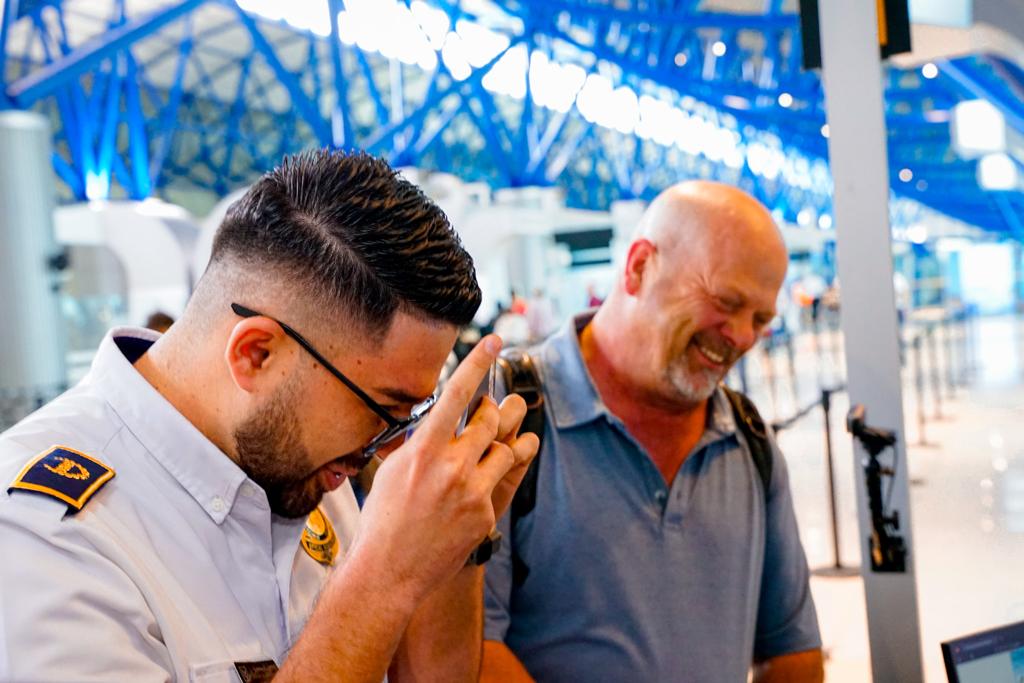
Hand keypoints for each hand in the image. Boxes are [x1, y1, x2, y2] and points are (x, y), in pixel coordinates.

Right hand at [349, 336, 533, 603]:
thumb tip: (438, 419)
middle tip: (489, 411)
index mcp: (423, 450)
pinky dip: (492, 480)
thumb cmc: (384, 517)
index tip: (495, 340)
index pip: (456, 394)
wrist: (390, 571)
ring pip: (507, 449)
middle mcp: (451, 466)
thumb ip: (419, 441)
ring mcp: (472, 491)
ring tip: (500, 443)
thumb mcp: (392, 469)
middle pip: (489, 419)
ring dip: (505, 442)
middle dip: (492, 411)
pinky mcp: (486, 514)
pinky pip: (501, 482)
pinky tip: (475, 491)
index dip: (478, 362)